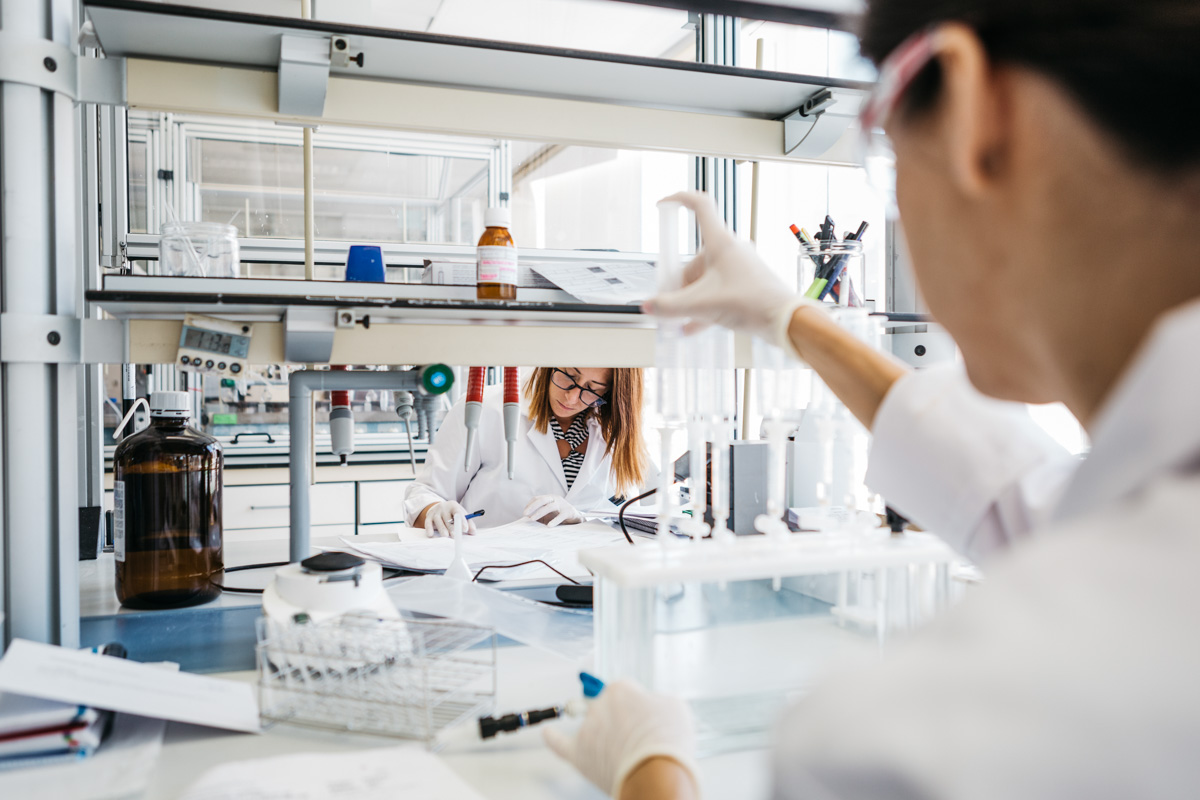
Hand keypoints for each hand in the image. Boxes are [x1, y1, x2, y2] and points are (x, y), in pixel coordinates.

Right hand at [422, 500, 475, 537]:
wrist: (440, 508)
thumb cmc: (453, 514)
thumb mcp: (462, 515)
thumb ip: (468, 523)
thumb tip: (473, 532)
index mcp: (454, 506)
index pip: (458, 512)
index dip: (462, 521)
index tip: (465, 529)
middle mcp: (444, 507)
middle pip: (447, 518)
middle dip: (451, 527)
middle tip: (455, 535)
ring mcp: (435, 512)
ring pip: (438, 520)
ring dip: (442, 529)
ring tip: (445, 536)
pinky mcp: (429, 517)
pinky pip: (428, 523)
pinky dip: (429, 529)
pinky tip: (431, 534)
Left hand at [524, 495, 582, 526]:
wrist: (576, 517)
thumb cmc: (559, 516)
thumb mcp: (548, 515)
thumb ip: (539, 516)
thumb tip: (527, 520)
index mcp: (549, 498)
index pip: (537, 498)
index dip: (530, 505)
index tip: (524, 513)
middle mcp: (555, 499)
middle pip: (542, 500)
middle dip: (532, 506)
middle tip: (525, 514)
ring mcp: (562, 505)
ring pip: (550, 507)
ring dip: (540, 512)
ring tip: (533, 519)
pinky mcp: (569, 512)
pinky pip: (561, 516)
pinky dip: (554, 521)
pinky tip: (549, 526)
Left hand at [543, 680, 696, 797]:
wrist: (657, 772)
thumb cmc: (668, 741)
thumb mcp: (674, 707)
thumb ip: (656, 702)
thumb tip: (652, 707)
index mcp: (620, 690)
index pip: (623, 690)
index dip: (635, 705)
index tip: (642, 715)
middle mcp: (599, 705)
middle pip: (604, 706)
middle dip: (618, 719)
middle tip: (634, 735)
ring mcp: (587, 730)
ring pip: (588, 725)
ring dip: (599, 733)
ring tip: (618, 748)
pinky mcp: (579, 755)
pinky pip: (559, 743)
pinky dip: (553, 738)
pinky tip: (548, 733)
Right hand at [645, 190, 820, 352]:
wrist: (784, 320)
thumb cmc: (752, 302)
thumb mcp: (701, 305)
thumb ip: (670, 306)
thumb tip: (650, 306)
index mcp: (720, 243)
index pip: (700, 206)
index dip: (680, 199)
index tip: (664, 204)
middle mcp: (731, 251)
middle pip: (695, 259)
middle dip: (681, 283)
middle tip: (672, 304)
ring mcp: (740, 268)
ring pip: (707, 279)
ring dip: (692, 298)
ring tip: (683, 320)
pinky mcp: (746, 285)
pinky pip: (719, 292)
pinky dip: (705, 306)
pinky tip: (693, 327)